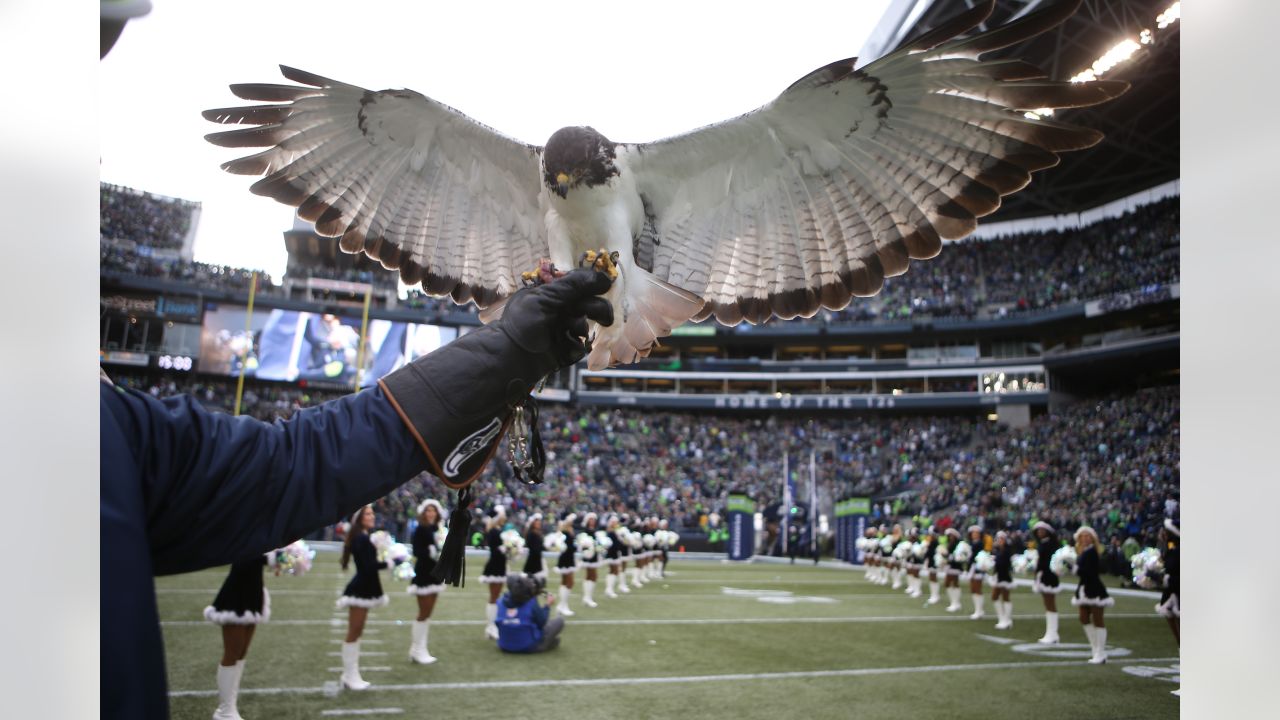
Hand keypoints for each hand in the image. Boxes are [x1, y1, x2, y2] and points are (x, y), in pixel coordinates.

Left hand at [495, 268, 613, 370]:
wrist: (512, 356)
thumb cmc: (523, 322)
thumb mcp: (545, 297)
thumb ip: (573, 286)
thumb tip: (604, 277)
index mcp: (553, 293)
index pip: (580, 283)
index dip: (593, 284)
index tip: (606, 285)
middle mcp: (561, 309)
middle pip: (590, 303)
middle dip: (597, 308)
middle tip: (605, 317)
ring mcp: (565, 328)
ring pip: (588, 324)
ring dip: (582, 326)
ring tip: (572, 329)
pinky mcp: (568, 348)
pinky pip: (582, 343)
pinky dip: (575, 343)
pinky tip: (563, 344)